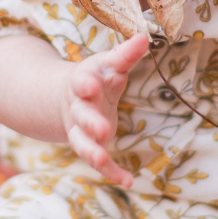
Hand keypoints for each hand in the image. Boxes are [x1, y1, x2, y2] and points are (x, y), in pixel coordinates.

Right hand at [61, 32, 148, 185]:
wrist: (72, 99)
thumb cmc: (97, 78)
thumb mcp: (108, 64)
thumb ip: (125, 54)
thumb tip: (145, 37)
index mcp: (82, 83)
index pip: (80, 82)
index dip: (84, 84)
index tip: (89, 85)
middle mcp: (78, 108)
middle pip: (81, 116)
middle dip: (90, 122)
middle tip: (102, 128)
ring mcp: (82, 131)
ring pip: (82, 143)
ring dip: (92, 151)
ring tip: (102, 159)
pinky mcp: (91, 146)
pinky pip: (99, 162)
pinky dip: (111, 172)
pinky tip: (128, 181)